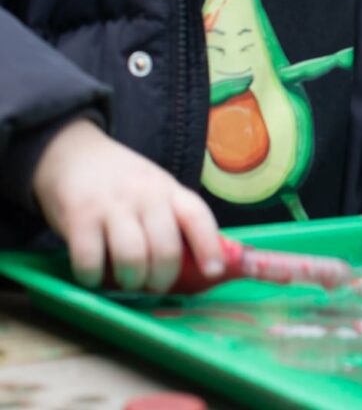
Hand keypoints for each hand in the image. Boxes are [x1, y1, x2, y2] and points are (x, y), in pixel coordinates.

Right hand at [31, 119, 223, 292]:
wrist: (70, 153)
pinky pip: (90, 261)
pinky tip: (93, 275)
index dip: (209, 246)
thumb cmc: (120, 182)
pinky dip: (93, 277)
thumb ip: (173, 219)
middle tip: (153, 286)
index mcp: (169, 190)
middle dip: (162, 278)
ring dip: (131, 280)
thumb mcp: (155, 189)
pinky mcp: (78, 217)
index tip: (214, 271)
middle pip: (165, 248)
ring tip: (126, 280)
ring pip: (132, 258)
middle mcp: (144, 196)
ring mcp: (111, 206)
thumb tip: (200, 263)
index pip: (197, 216)